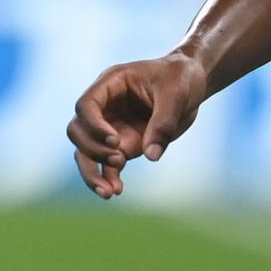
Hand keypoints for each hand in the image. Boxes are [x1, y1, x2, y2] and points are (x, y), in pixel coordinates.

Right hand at [67, 52, 207, 197]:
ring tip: (109, 192)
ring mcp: (111, 127)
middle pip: (78, 131)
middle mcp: (105, 107)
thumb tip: (151, 156)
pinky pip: (105, 165)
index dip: (94, 126)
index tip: (115, 141)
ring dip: (92, 173)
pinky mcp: (123, 145)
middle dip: (92, 150)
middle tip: (120, 159)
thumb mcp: (176, 94)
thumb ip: (163, 123)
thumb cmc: (181, 78)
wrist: (192, 84)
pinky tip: (117, 191)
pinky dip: (107, 178)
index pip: (86, 106)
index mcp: (111, 84)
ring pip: (85, 152)